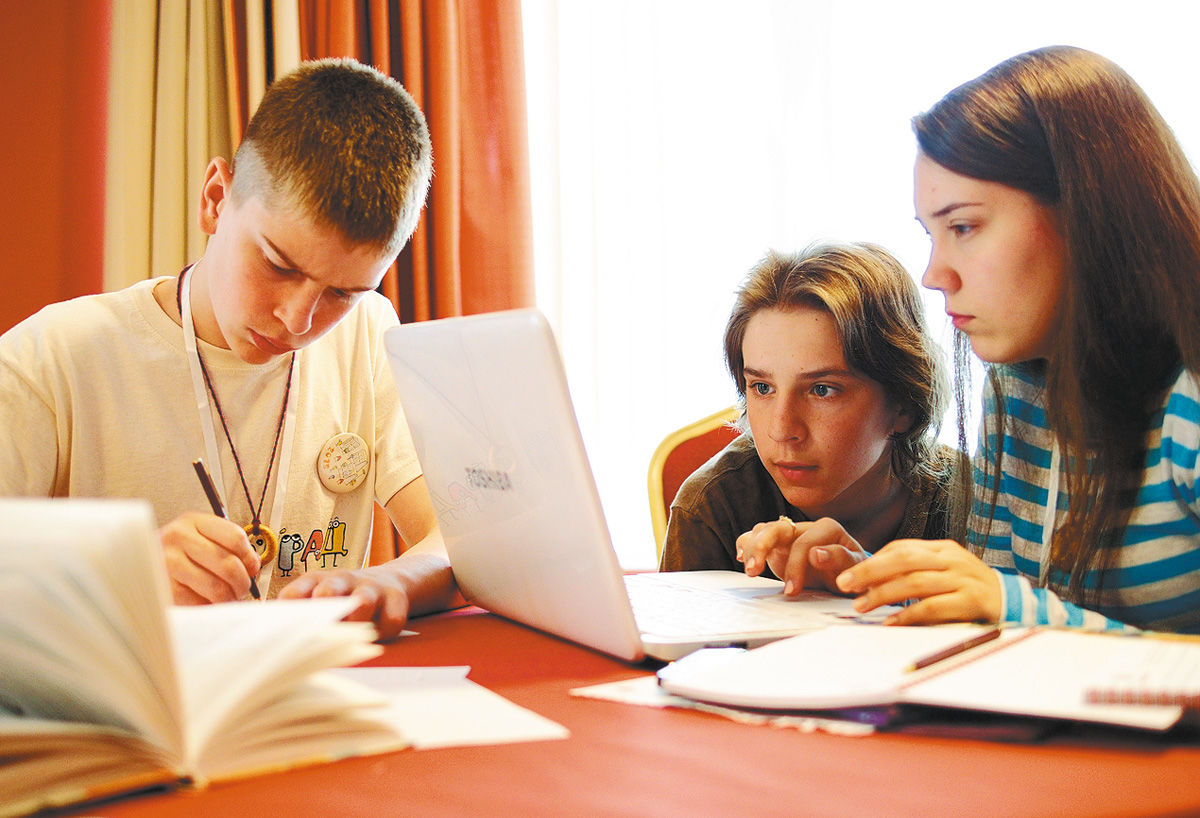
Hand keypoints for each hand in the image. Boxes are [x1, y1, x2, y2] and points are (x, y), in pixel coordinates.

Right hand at [159, 511, 260, 603]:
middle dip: (242, 583)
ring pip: (218, 588)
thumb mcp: (197, 538)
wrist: (134, 568)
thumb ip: (225, 546)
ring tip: (226, 599)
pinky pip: (200, 603)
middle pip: (229, 564)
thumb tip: (252, 566)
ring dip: (228, 599)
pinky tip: (206, 603)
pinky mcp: (163, 587)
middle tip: (241, 590)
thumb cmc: (174, 556)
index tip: (252, 568)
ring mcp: (168, 562)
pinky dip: (209, 608)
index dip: (250, 557)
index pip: (235, 537)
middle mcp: (178, 537)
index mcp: (192, 521)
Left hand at [277, 567, 411, 641]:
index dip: (286, 615)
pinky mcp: (396, 598)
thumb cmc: (346, 598)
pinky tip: (378, 636)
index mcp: (316, 582)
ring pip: (362, 602)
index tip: (279, 636)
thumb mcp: (322, 598)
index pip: (294, 594)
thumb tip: (268, 640)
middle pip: (328, 592)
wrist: (392, 579)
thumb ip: (300, 614)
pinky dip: (384, 632)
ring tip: (352, 636)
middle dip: (321, 610)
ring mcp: (370, 588)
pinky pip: (391, 620)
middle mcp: (342, 581)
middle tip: (317, 633)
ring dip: (355, 621)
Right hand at [737, 516, 868, 594]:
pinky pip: (755, 537)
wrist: (848, 579)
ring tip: (750, 570)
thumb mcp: (856, 569)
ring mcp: (789, 535)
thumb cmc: (853, 573)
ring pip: (763, 530)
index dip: (796, 566)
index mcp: (827, 529)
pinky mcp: (776, 545)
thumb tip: (816, 553)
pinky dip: (745, 544)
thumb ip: (841, 558)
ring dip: (751, 548)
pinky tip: (742, 558)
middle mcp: (805, 528)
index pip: (804, 543)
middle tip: (755, 571)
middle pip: (777, 528)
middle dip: (763, 547)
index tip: (792, 590)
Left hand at [834, 539, 1001, 624]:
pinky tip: (891, 623)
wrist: (1013, 603)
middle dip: (869, 572)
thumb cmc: (969, 589)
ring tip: (861, 606)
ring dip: (883, 595)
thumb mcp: (944, 572)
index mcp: (942, 549)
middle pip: (903, 560)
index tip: (849, 575)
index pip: (901, 548)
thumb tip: (871, 582)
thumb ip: (915, 572)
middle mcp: (952, 559)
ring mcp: (963, 579)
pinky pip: (934, 607)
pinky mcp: (972, 601)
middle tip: (845, 585)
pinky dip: (909, 615)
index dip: (873, 561)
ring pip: (915, 582)